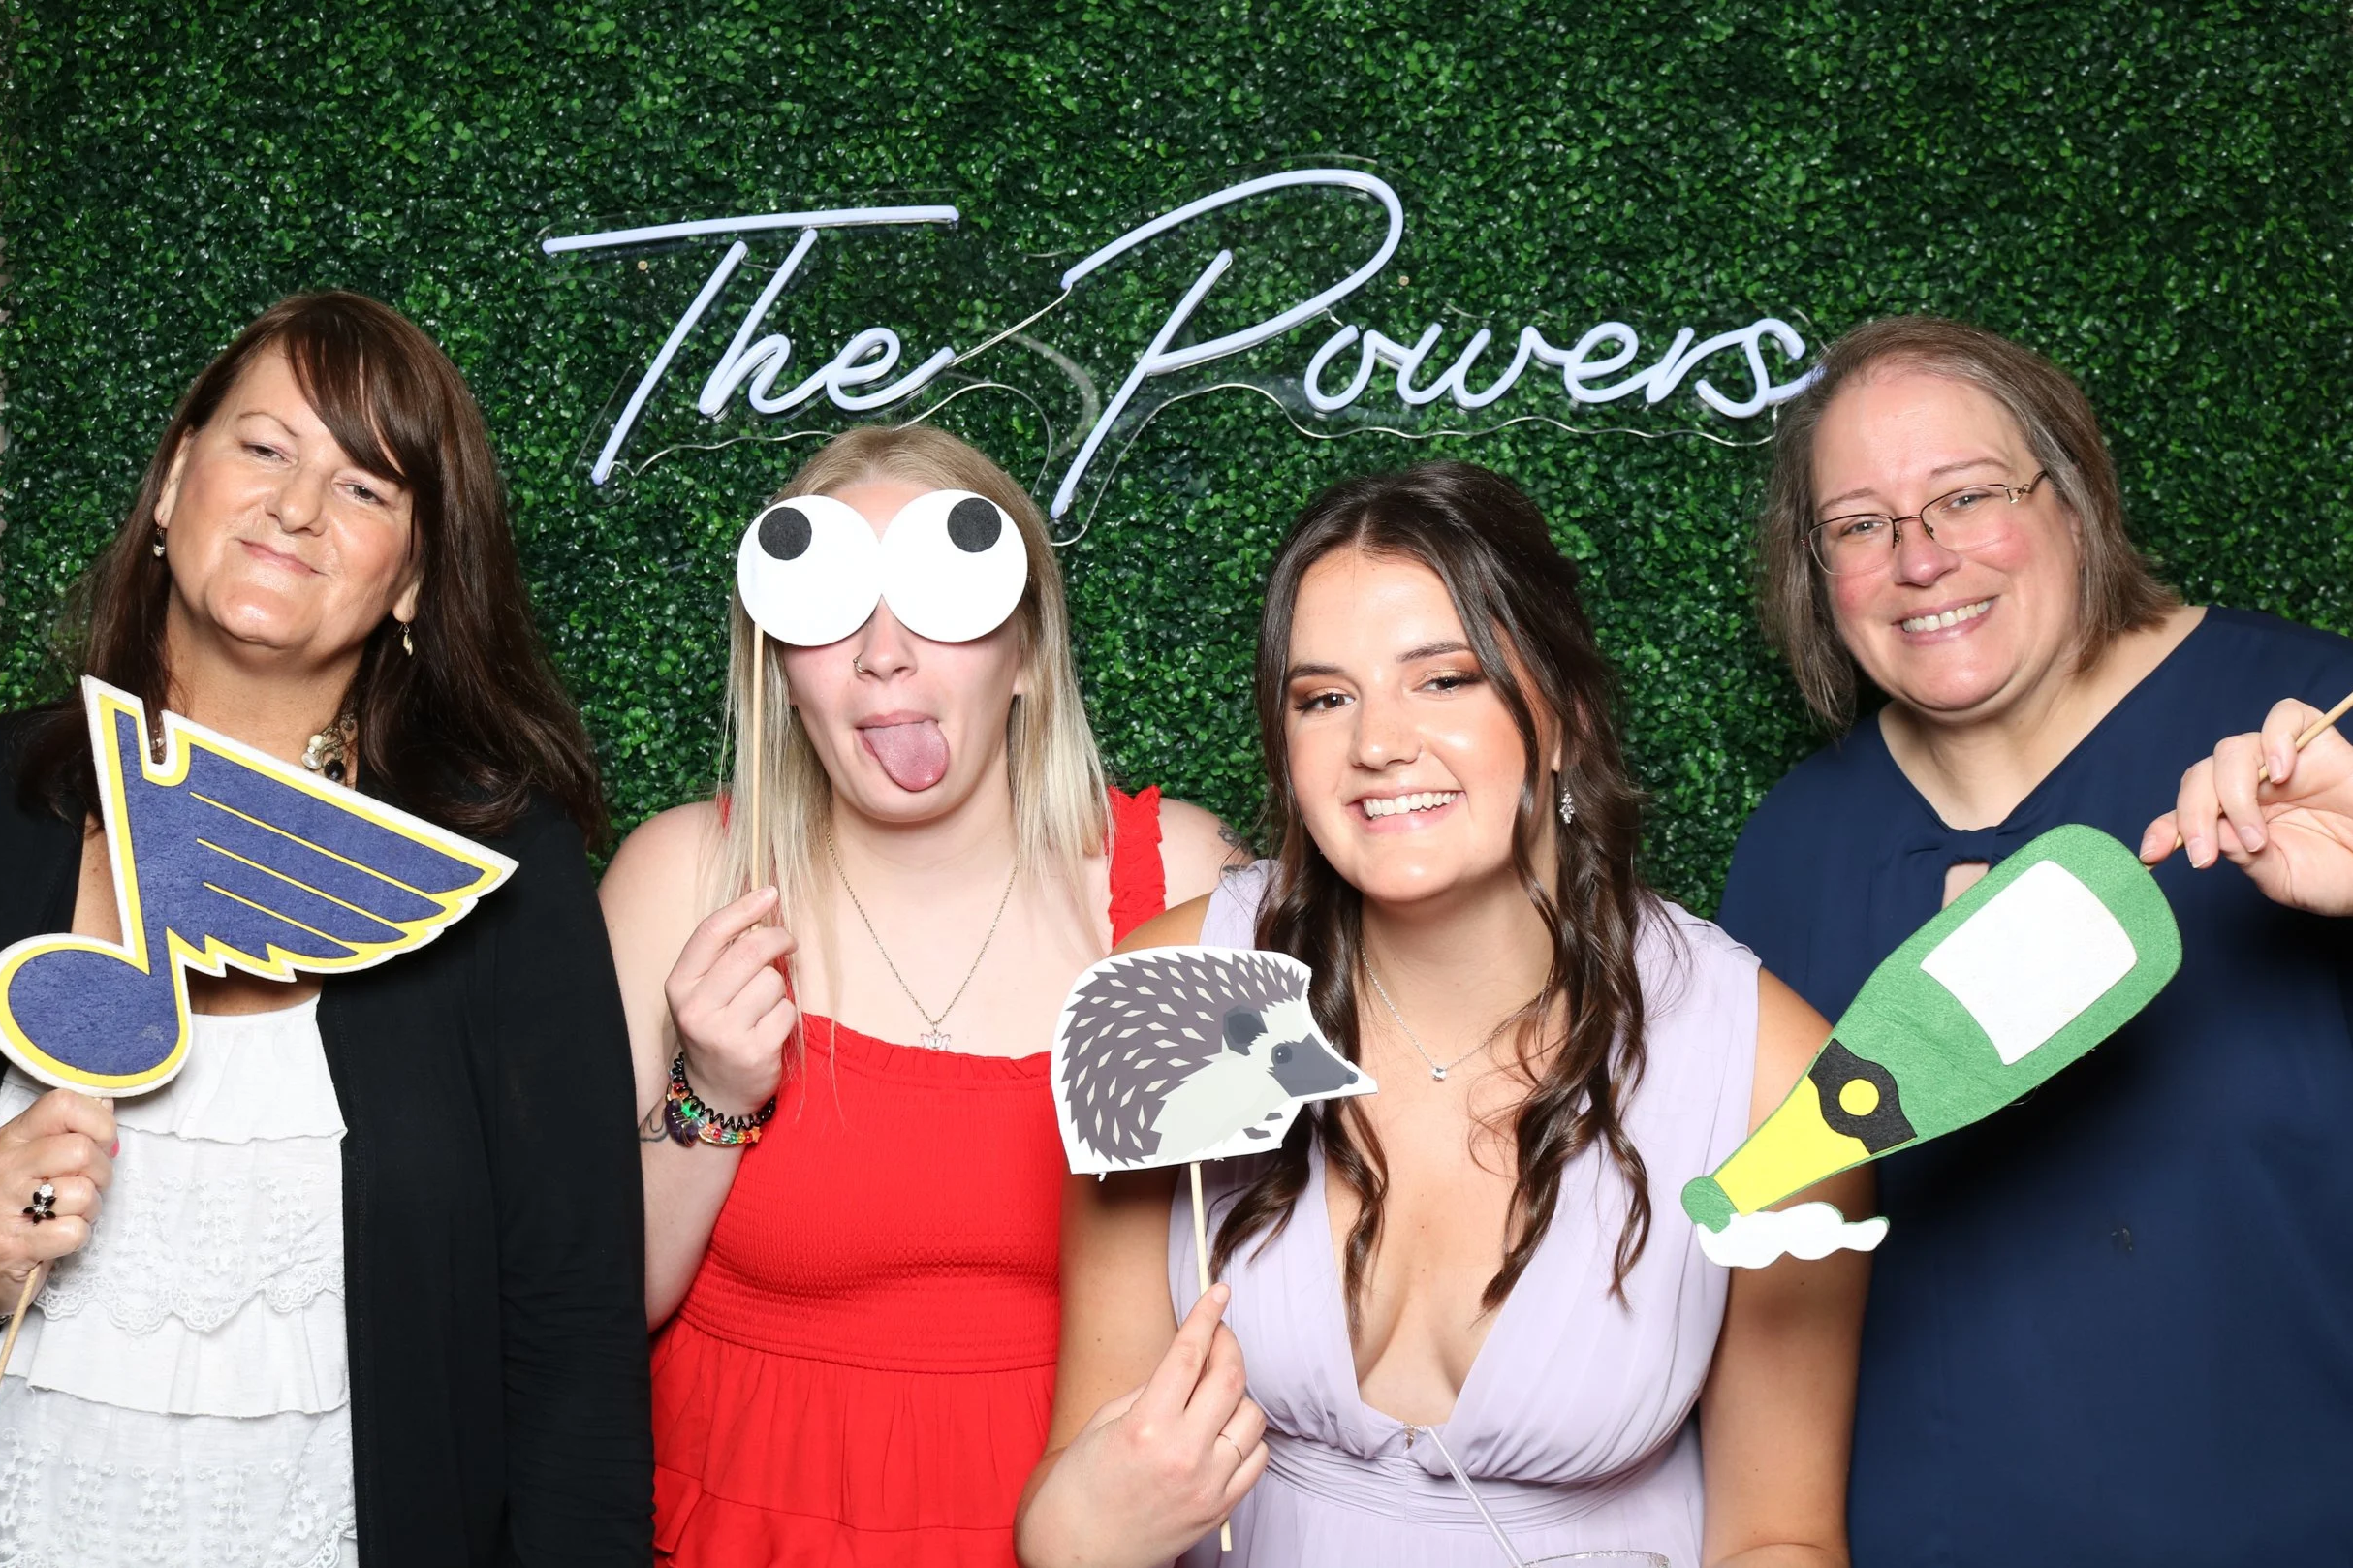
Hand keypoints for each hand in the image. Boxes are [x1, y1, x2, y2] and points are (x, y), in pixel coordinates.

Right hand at [0, 1090, 115, 1289]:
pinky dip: (76, 1237)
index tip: (102, 1144)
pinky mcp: (15, 1244)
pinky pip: (73, 1232)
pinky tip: (56, 1235)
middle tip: (85, 1185)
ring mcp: (8, 1204)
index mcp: (15, 1138)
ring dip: (89, 1209)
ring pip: (83, 1193)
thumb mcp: (33, 1155)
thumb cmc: (17, 1199)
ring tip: (68, 1212)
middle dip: (100, 1173)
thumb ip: (68, 1130)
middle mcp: (7, 1165)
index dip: (98, 1123)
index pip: (63, 1105)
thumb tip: (105, 1104)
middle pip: (82, 1151)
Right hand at [664, 886, 798, 1113]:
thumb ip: (723, 956)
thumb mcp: (702, 992)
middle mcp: (696, 1008)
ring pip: (773, 980)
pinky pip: (787, 1011)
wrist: (715, 1093)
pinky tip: (771, 1028)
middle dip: (778, 939)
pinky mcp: (753, 1052)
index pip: (711, 932)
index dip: (744, 907)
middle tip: (788, 942)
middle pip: (750, 951)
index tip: (770, 893)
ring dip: (779, 987)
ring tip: (764, 1006)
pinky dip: (786, 1015)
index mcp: (680, 985)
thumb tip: (763, 908)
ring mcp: (724, 1032)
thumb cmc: (715, 1029)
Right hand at [1020, 1284, 1268, 1567]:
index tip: (1219, 1292)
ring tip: (1213, 1394)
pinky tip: (1225, 1431)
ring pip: (1251, 1417)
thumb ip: (1149, 1389)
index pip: (1188, 1355)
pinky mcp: (1220, 1509)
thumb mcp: (1103, 1424)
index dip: (1206, 1315)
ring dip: (1237, 1394)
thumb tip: (1187, 1360)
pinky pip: (1257, 1458)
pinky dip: (1247, 1436)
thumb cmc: (1080, 1488)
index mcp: (1145, 1426)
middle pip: (1229, 1379)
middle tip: (1220, 1334)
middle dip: (1229, 1345)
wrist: (1078, 1556)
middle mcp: (1183, 1454)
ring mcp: (1207, 1484)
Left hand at [2141, 697, 2352, 914]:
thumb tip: (2208, 835)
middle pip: (2200, 776)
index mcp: (2234, 819)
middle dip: (2191, 815)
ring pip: (2231, 750)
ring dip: (2231, 795)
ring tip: (2255, 837)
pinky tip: (2281, 774)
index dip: (2165, 828)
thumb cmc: (2339, 876)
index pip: (2185, 811)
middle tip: (2207, 856)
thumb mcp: (2281, 878)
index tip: (2150, 855)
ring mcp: (2282, 763)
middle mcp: (2251, 786)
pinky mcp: (2317, 743)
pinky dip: (2275, 738)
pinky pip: (2284, 716)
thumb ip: (2243, 858)